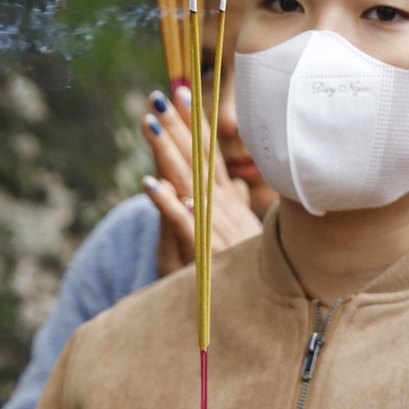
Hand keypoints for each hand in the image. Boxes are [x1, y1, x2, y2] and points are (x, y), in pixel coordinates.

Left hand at [143, 86, 261, 278]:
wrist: (260, 315)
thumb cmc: (246, 278)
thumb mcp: (236, 239)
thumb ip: (230, 208)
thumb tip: (230, 181)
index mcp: (227, 206)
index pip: (208, 157)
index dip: (194, 125)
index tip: (181, 93)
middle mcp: (224, 213)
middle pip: (199, 163)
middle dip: (180, 127)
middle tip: (160, 95)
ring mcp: (217, 232)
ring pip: (189, 185)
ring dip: (169, 153)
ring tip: (148, 124)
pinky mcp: (205, 256)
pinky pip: (183, 226)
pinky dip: (167, 205)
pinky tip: (149, 183)